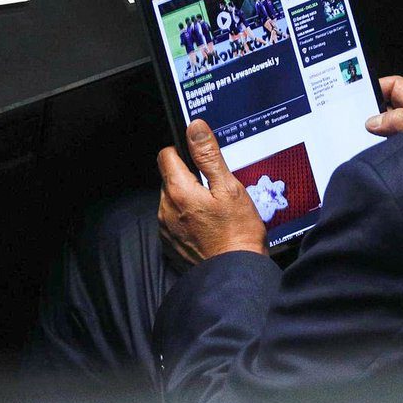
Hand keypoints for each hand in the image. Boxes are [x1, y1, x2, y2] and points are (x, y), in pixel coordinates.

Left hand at [157, 119, 266, 264]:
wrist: (234, 274)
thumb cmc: (237, 232)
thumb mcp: (229, 188)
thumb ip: (209, 156)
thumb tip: (194, 128)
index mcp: (178, 190)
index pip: (166, 155)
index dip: (183, 152)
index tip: (201, 159)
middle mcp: (165, 209)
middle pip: (170, 179)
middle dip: (189, 178)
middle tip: (215, 189)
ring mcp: (166, 229)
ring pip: (171, 201)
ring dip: (188, 200)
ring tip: (215, 211)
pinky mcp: (170, 245)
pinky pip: (174, 222)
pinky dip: (187, 220)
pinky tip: (208, 227)